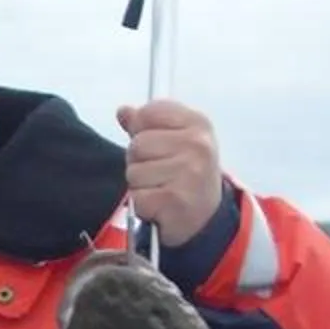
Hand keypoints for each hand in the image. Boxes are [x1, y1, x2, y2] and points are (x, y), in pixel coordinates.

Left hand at [115, 100, 224, 242]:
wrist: (206, 217)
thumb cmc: (187, 175)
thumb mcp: (175, 141)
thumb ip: (147, 125)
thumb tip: (123, 111)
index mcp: (197, 124)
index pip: (148, 113)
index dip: (142, 131)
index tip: (157, 146)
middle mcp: (197, 145)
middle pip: (137, 144)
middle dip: (140, 162)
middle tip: (160, 174)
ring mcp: (188, 173)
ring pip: (134, 172)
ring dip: (140, 186)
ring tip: (161, 189)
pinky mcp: (175, 200)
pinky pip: (137, 198)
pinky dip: (143, 206)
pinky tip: (160, 206)